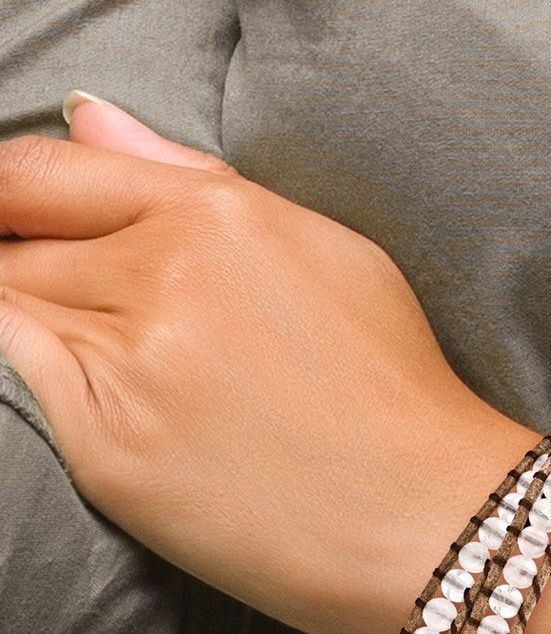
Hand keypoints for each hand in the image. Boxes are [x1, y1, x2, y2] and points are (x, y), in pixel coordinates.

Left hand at [0, 97, 532, 633]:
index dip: (10, 193)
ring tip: (133, 365)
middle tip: (105, 313)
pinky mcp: (109, 454)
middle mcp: (167, 278)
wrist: (427, 515)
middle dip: (31, 263)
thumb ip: (195, 178)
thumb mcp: (329, 251)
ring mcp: (132, 368)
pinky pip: (23, 385)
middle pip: (19, 244)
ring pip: (12, 310)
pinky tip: (118, 401)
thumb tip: (90, 119)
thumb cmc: (395, 385)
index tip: (15, 216)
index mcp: (222, 218)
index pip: (43, 173)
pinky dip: (44, 378)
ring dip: (44, 325)